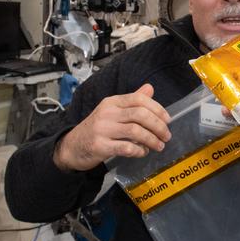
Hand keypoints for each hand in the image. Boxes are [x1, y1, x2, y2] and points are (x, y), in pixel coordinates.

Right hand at [54, 83, 171, 170]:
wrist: (72, 146)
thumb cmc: (97, 129)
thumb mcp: (112, 111)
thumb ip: (132, 101)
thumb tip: (150, 88)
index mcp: (112, 102)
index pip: (139, 99)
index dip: (157, 109)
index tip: (167, 120)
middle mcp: (107, 113)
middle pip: (140, 115)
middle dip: (158, 126)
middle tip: (166, 136)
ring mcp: (102, 129)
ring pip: (135, 131)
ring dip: (151, 140)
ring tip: (159, 146)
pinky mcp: (100, 146)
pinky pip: (126, 148)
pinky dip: (138, 151)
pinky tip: (143, 152)